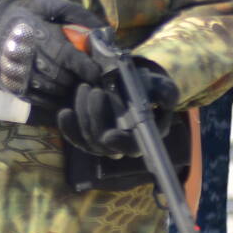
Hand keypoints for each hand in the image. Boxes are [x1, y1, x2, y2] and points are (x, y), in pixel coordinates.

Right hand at [0, 0, 104, 107]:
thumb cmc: (28, 16)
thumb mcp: (51, 6)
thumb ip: (78, 16)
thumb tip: (105, 33)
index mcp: (35, 33)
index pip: (65, 55)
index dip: (85, 66)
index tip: (99, 71)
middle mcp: (24, 55)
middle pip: (60, 76)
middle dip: (78, 79)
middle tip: (89, 78)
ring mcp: (17, 74)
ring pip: (51, 90)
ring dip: (68, 89)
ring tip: (75, 82)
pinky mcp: (13, 87)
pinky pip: (40, 100)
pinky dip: (55, 99)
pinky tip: (61, 91)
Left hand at [58, 62, 179, 157]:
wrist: (132, 85)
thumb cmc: (149, 89)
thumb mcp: (161, 87)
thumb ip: (166, 93)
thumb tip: (168, 101)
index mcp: (142, 136)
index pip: (131, 147)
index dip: (120, 144)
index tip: (109, 135)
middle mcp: (120, 143)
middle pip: (102, 143)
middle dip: (96, 118)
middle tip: (95, 91)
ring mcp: (101, 140)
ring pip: (86, 138)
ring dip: (82, 115)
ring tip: (84, 88)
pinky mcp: (86, 132)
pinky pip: (74, 136)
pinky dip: (68, 126)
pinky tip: (64, 112)